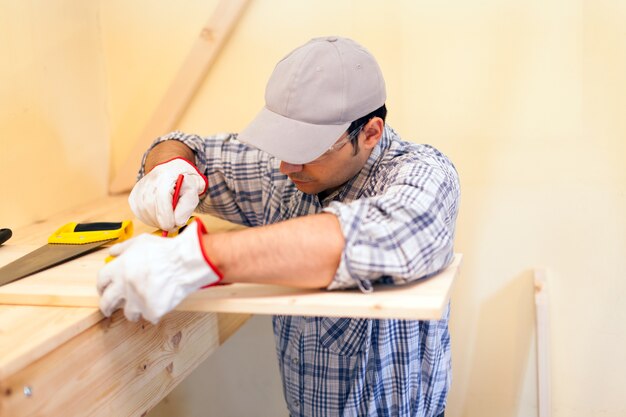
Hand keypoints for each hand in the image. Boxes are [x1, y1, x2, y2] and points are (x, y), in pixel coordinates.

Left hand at [97, 219, 221, 323]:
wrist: (184, 263)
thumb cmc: (166, 251)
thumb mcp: (141, 242)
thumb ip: (123, 248)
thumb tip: (112, 253)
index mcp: (119, 269)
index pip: (101, 281)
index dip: (102, 287)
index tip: (104, 290)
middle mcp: (124, 287)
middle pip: (107, 303)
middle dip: (107, 307)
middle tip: (109, 309)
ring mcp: (137, 301)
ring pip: (128, 313)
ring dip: (134, 311)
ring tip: (140, 308)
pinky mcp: (152, 310)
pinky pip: (150, 316)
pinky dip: (154, 312)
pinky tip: (160, 303)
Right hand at [129, 157, 207, 230]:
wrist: (174, 169)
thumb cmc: (186, 181)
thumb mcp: (194, 190)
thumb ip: (187, 205)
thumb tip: (177, 222)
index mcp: (167, 175)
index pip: (161, 196)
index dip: (166, 215)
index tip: (173, 225)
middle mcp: (150, 178)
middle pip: (150, 205)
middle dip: (161, 221)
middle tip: (172, 226)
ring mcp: (140, 186)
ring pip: (142, 210)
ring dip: (155, 221)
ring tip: (167, 219)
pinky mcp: (134, 194)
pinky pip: (138, 211)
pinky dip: (148, 218)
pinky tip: (158, 216)